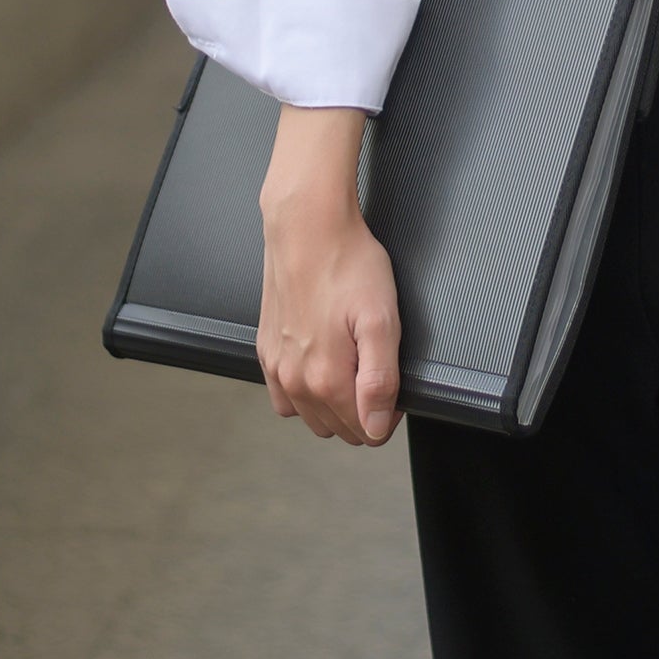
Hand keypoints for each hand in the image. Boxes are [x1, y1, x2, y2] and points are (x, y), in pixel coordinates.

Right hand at [257, 106, 400, 445]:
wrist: (306, 226)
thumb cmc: (347, 263)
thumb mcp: (381, 320)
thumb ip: (380, 380)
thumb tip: (378, 427)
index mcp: (326, 380)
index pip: (368, 431)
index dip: (389, 411)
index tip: (392, 379)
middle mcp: (295, 382)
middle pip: (340, 428)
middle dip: (362, 409)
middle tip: (374, 365)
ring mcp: (277, 368)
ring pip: (312, 416)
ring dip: (333, 404)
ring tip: (349, 362)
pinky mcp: (266, 351)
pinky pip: (285, 397)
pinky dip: (303, 392)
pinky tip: (319, 363)